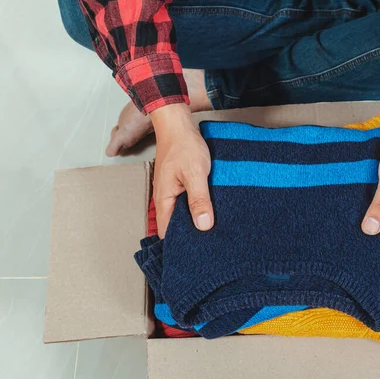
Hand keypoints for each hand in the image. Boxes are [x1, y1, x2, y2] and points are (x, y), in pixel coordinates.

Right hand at [151, 104, 213, 237]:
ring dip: (196, 220)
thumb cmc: (184, 146)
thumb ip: (199, 200)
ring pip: (183, 213)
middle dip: (191, 235)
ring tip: (214, 232)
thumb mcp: (195, 174)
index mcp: (164, 199)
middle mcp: (166, 198)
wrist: (179, 125)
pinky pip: (188, 202)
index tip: (197, 253)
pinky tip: (212, 211)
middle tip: (211, 246)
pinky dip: (198, 208)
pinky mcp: (181, 184)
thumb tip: (203, 226)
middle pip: (176, 225)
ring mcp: (173, 191)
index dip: (181, 244)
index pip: (168, 232)